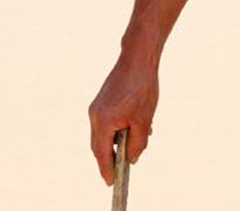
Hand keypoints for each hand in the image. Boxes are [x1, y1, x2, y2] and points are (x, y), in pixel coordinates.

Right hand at [88, 58, 158, 185]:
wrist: (138, 57)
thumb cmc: (142, 87)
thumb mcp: (144, 119)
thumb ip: (138, 143)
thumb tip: (132, 159)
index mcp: (103, 122)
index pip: (102, 154)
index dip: (107, 170)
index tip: (111, 183)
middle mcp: (95, 115)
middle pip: (100, 145)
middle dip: (112, 157)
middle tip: (121, 171)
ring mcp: (97, 106)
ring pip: (105, 132)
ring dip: (119, 140)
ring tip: (139, 141)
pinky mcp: (102, 99)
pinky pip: (107, 121)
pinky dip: (118, 128)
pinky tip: (136, 124)